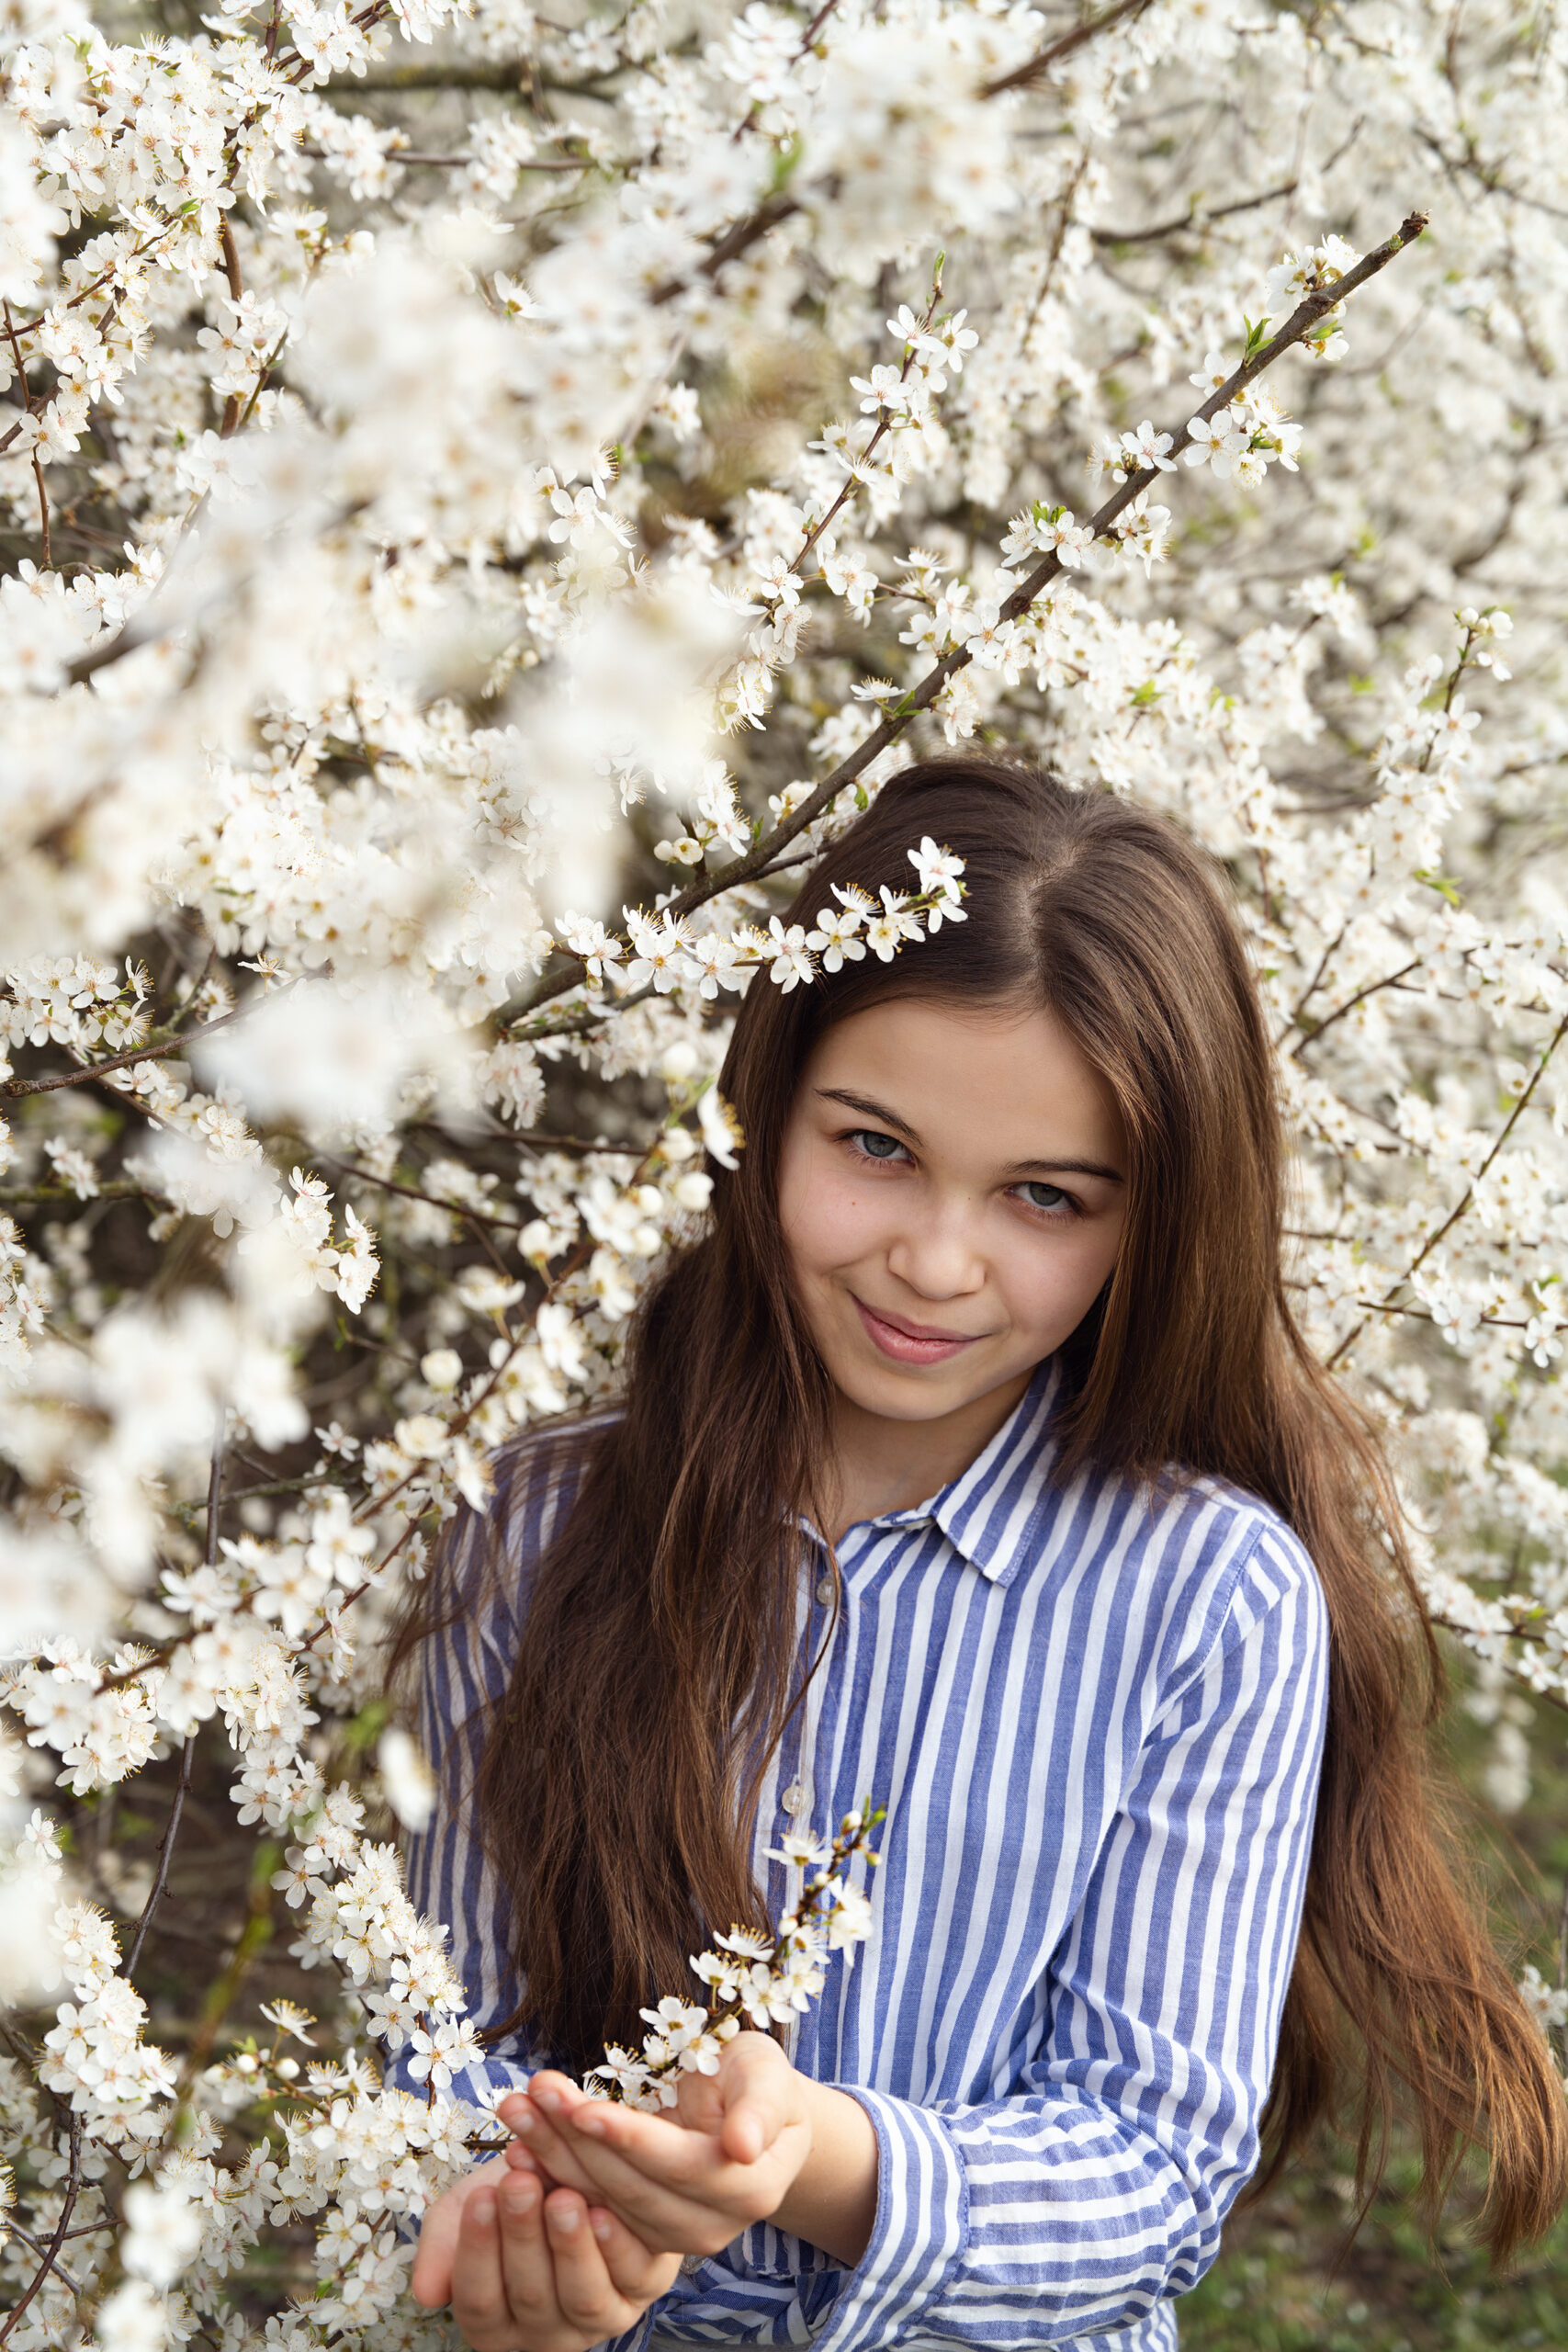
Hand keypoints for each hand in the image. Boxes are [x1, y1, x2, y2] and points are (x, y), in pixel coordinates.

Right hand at [410, 2151, 681, 2350]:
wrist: (576, 2167)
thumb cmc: (515, 2192)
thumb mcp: (468, 2210)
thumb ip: (443, 2247)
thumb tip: (427, 2292)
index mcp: (496, 2324)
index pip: (479, 2300)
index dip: (477, 2250)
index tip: (478, 2198)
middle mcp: (547, 2336)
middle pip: (530, 2296)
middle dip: (522, 2236)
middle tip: (518, 2185)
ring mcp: (599, 2318)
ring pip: (583, 2295)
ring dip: (571, 2245)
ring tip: (561, 2197)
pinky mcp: (644, 2289)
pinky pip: (632, 2277)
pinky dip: (617, 2246)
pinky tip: (605, 2210)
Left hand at [498, 2031, 876, 2269]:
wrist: (749, 2115)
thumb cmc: (756, 2081)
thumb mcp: (766, 2074)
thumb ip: (759, 2106)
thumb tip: (742, 2146)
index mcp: (750, 2189)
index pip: (678, 2165)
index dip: (628, 2139)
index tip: (581, 2108)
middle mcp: (711, 2226)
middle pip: (631, 2188)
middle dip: (576, 2139)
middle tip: (532, 2094)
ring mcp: (674, 2238)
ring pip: (602, 2200)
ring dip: (553, 2154)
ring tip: (516, 2108)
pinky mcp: (640, 2236)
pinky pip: (590, 2206)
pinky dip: (553, 2173)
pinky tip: (520, 2144)